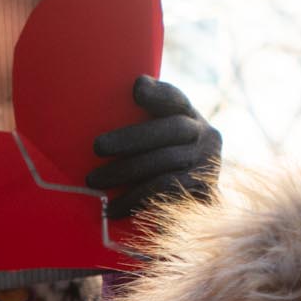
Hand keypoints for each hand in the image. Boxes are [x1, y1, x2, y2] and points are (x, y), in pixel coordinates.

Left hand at [88, 76, 221, 218]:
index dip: (159, 93)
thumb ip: (130, 125)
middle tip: (97, 147)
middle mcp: (205, 136)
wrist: (184, 213)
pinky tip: (112, 206)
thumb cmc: (149, 171)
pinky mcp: (205, 192)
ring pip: (167, 162)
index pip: (176, 99)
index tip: (136, 87)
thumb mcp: (145, 143)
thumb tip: (92, 112)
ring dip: (125, 172)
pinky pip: (168, 191)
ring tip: (93, 181)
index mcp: (189, 116)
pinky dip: (136, 198)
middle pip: (172, 129)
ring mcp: (208, 163)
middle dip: (131, 137)